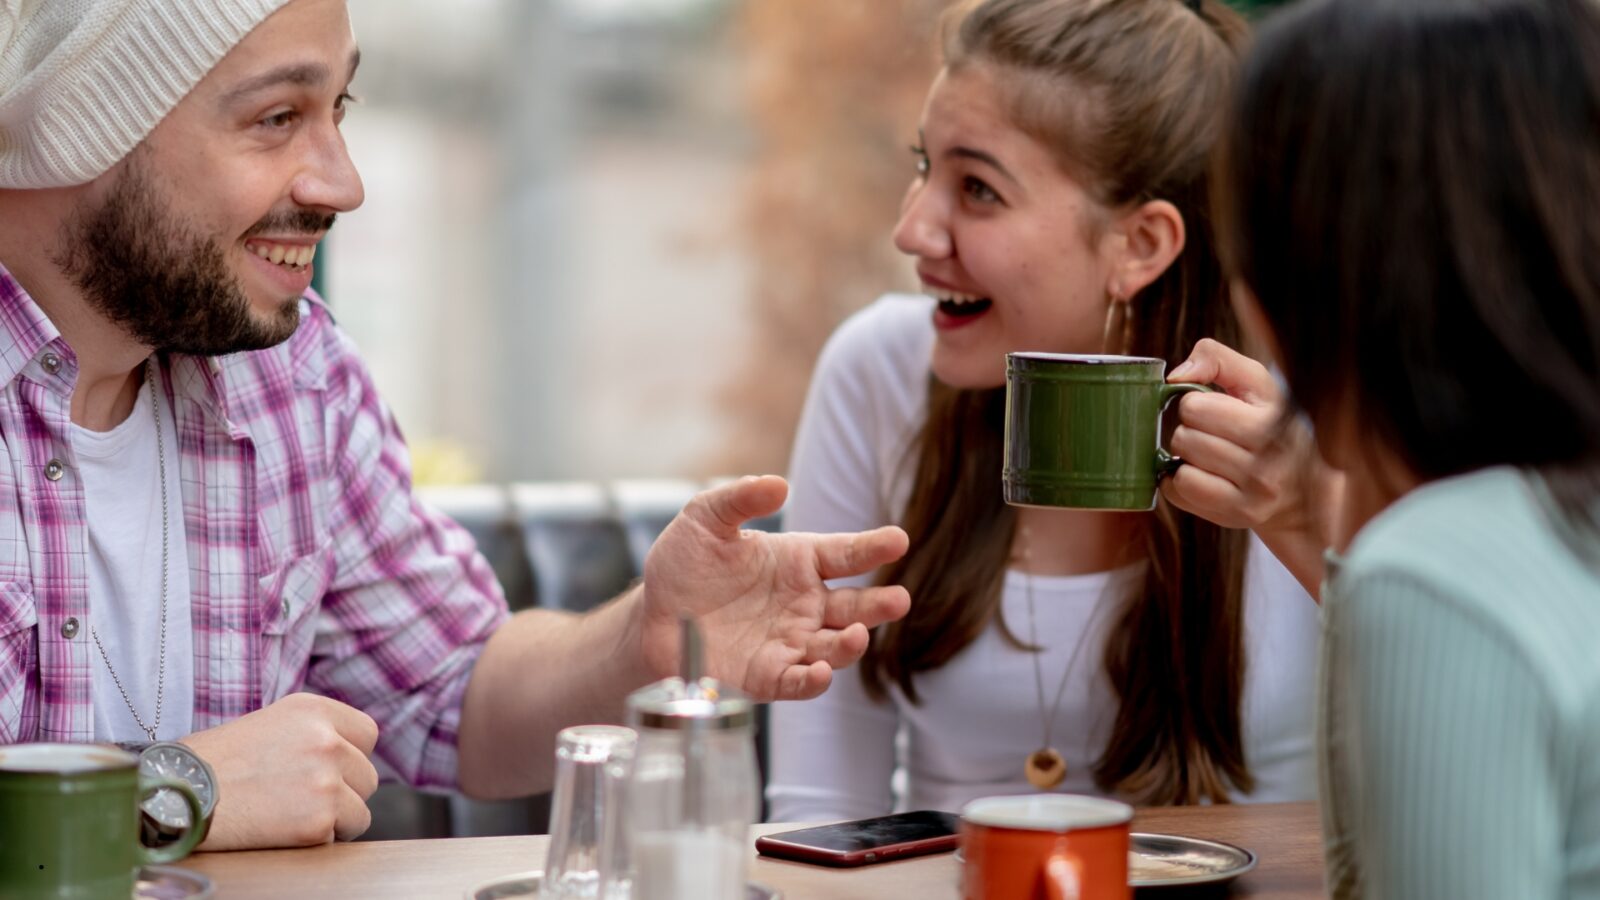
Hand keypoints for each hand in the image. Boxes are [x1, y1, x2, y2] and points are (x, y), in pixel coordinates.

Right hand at [182, 693, 379, 849]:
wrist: (174, 795)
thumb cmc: (217, 763)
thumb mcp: (272, 724)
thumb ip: (315, 732)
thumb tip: (353, 754)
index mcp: (314, 710)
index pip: (367, 734)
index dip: (349, 756)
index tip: (326, 770)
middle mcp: (326, 739)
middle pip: (367, 775)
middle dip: (343, 791)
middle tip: (298, 798)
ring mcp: (326, 779)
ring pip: (360, 809)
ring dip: (334, 818)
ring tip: (288, 813)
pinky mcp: (319, 818)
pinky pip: (339, 835)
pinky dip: (317, 839)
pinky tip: (280, 829)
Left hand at [638, 475, 910, 701]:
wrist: (652, 616)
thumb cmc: (684, 565)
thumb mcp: (705, 519)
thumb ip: (740, 497)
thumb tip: (778, 484)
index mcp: (799, 562)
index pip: (845, 553)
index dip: (872, 547)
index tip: (898, 540)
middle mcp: (804, 604)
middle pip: (854, 607)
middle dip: (879, 606)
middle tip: (899, 600)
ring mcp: (790, 642)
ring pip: (834, 647)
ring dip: (850, 644)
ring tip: (857, 635)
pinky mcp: (767, 676)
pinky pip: (798, 681)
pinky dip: (813, 680)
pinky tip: (820, 672)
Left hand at [1161, 339, 1323, 534]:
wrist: (1305, 488)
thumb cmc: (1273, 426)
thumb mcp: (1257, 383)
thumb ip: (1217, 359)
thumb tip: (1175, 376)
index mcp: (1270, 423)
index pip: (1195, 407)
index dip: (1197, 404)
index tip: (1216, 410)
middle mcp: (1266, 464)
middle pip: (1184, 438)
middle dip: (1191, 431)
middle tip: (1214, 435)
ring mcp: (1252, 496)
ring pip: (1180, 467)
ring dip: (1187, 458)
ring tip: (1211, 455)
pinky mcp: (1236, 517)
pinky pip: (1179, 493)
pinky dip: (1180, 482)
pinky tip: (1202, 476)